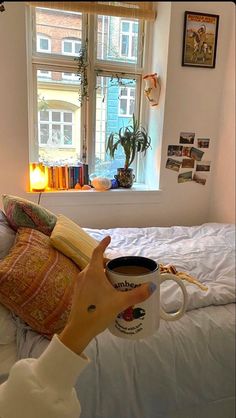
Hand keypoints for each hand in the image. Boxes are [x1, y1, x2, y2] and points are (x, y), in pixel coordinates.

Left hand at [59, 236, 155, 353]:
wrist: (79, 330)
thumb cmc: (98, 312)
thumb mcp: (120, 303)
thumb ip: (137, 294)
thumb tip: (152, 286)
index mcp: (93, 272)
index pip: (97, 252)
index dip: (103, 244)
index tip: (109, 238)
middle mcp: (84, 275)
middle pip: (96, 263)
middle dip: (107, 262)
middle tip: (118, 267)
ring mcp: (79, 284)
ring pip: (92, 272)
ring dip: (102, 272)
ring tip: (114, 280)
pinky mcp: (78, 293)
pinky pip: (88, 281)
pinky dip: (97, 281)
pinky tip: (105, 292)